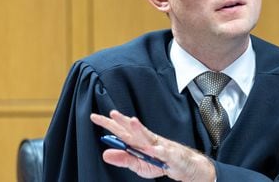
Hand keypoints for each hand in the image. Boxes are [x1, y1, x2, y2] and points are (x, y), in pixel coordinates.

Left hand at [90, 110, 215, 181]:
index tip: (95, 117)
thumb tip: (106, 154)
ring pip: (148, 137)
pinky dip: (159, 151)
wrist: (183, 164)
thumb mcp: (138, 165)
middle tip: (112, 114)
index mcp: (138, 143)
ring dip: (141, 129)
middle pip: (133, 130)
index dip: (108, 124)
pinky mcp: (169, 155)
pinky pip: (164, 153)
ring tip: (132, 122)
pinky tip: (152, 150)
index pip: (120, 131)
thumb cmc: (160, 162)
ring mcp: (159, 146)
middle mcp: (147, 141)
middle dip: (123, 121)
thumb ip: (123, 158)